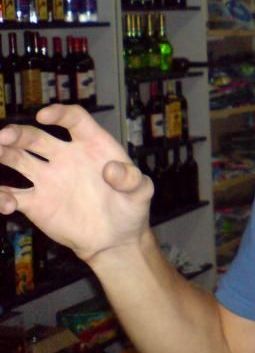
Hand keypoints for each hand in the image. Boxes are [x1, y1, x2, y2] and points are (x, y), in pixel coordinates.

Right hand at [0, 105, 152, 263]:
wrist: (115, 239)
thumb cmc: (131, 208)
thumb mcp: (142, 192)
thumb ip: (132, 179)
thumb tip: (112, 170)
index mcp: (93, 145)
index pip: (74, 120)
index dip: (59, 113)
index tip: (44, 115)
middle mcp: (66, 156)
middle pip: (36, 137)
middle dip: (18, 133)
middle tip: (4, 136)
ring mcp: (48, 178)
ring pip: (16, 159)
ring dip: (2, 154)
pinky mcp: (36, 203)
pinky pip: (11, 195)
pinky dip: (2, 196)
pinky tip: (7, 205)